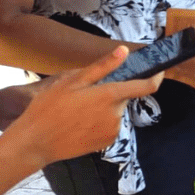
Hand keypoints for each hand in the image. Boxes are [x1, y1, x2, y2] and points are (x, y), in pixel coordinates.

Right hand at [5, 46, 162, 167]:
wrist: (34, 143)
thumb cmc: (48, 108)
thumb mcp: (71, 81)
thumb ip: (102, 66)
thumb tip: (124, 51)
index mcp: (109, 96)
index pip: (145, 86)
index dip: (156, 77)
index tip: (159, 71)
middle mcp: (116, 114)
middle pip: (123, 97)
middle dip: (111, 92)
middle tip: (84, 94)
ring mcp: (112, 130)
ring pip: (115, 111)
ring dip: (104, 107)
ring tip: (77, 110)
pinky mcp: (106, 142)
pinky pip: (109, 125)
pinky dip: (100, 121)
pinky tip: (79, 123)